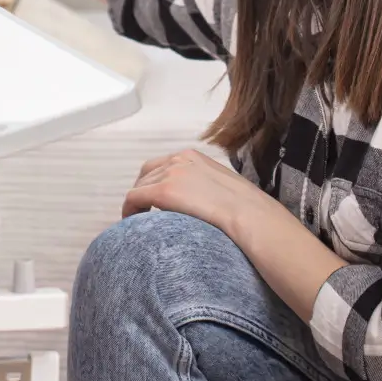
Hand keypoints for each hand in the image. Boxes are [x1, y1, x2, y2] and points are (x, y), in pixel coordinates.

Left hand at [122, 147, 281, 234]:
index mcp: (192, 157)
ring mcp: (170, 174)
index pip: (162, 165)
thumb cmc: (246, 210)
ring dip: (138, 203)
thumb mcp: (224, 187)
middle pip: (146, 174)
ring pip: (139, 187)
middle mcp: (178, 160)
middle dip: (143, 191)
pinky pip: (133, 198)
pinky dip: (129, 210)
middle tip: (143, 212)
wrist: (252, 216)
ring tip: (139, 222)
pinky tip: (131, 223)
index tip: (153, 200)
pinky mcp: (163, 191)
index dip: (154, 182)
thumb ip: (206, 187)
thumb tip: (201, 202)